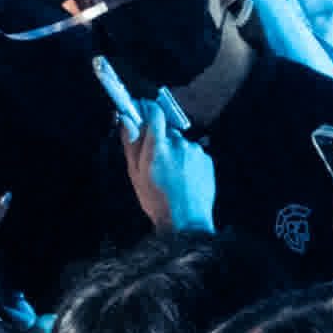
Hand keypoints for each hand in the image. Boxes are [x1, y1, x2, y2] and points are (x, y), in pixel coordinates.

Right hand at [93, 58, 215, 234]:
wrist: (185, 221)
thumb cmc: (157, 200)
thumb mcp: (135, 174)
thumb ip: (131, 143)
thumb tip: (126, 118)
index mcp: (158, 146)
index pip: (155, 113)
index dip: (148, 111)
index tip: (143, 113)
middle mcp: (179, 143)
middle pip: (167, 131)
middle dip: (160, 140)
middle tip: (156, 162)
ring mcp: (195, 150)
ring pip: (181, 143)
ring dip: (175, 153)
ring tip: (172, 176)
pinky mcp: (206, 159)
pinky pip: (193, 153)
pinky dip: (187, 161)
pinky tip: (184, 178)